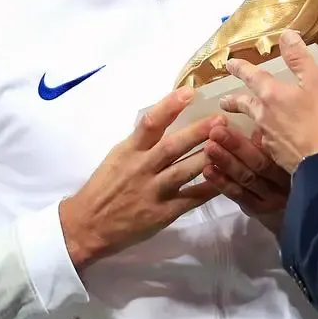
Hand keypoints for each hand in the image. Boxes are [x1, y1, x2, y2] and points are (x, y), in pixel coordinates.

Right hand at [59, 87, 220, 269]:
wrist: (87, 226)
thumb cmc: (104, 187)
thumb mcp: (117, 156)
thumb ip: (142, 141)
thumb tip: (169, 118)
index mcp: (129, 151)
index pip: (150, 123)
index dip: (170, 106)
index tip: (190, 92)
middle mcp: (141, 168)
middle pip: (173, 146)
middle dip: (199, 132)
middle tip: (221, 119)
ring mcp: (153, 192)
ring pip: (185, 171)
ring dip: (208, 157)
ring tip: (230, 144)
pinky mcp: (163, 214)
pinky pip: (191, 199)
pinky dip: (209, 188)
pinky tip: (227, 178)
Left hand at [202, 123, 290, 235]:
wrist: (303, 219)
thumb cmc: (293, 179)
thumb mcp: (288, 160)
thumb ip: (273, 146)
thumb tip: (257, 125)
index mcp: (293, 166)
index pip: (271, 152)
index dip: (248, 139)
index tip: (229, 124)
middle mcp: (283, 184)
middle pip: (258, 164)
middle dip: (235, 147)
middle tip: (216, 132)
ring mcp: (269, 200)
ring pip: (246, 179)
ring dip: (226, 163)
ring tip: (209, 148)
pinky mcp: (256, 210)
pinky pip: (238, 196)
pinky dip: (222, 183)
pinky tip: (208, 171)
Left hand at [219, 30, 317, 172]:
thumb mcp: (317, 81)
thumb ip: (299, 58)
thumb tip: (286, 35)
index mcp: (271, 94)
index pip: (251, 76)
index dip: (241, 68)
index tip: (229, 63)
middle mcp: (264, 115)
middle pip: (244, 104)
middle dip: (233, 100)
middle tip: (223, 101)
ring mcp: (268, 138)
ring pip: (254, 124)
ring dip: (248, 119)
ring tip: (245, 120)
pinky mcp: (276, 156)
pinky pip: (265, 143)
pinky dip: (264, 137)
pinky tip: (270, 140)